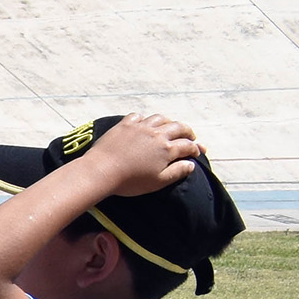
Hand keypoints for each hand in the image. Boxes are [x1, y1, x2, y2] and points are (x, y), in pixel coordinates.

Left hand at [86, 113, 203, 196]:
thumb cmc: (130, 181)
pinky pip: (138, 116)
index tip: (197, 154)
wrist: (101, 171)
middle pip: (179, 127)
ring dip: (169, 122)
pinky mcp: (124, 125)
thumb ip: (177, 172)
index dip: (195, 149)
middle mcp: (157, 134)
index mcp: (167, 149)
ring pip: (160, 118)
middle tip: (191, 137)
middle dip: (188, 132)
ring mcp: (140, 127)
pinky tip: (144, 123)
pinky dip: (144, 119)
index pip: (188, 145)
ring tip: (171, 127)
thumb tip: (191, 164)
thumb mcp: (158, 181)